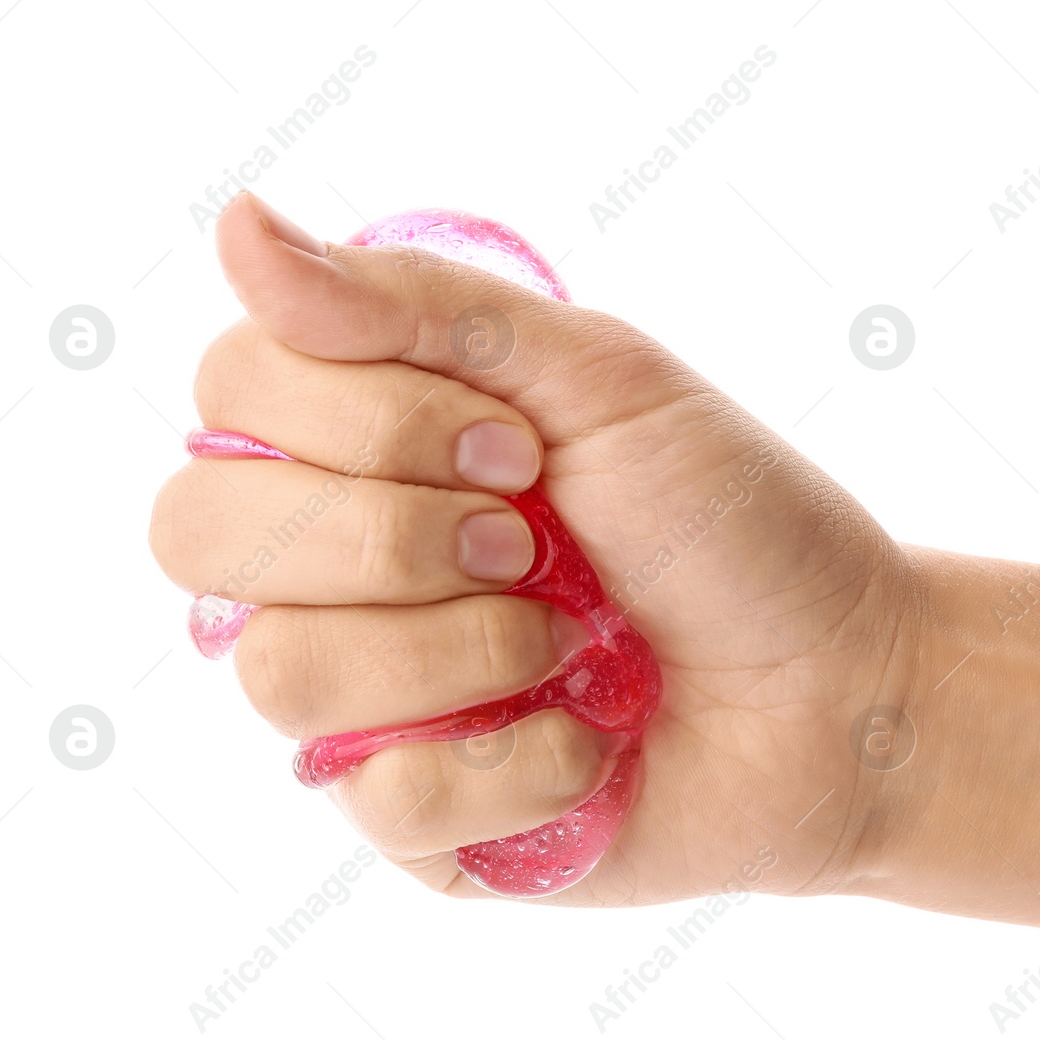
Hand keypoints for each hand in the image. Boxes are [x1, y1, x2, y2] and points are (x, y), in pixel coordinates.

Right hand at [149, 193, 925, 903]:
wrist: (839, 684)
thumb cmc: (729, 518)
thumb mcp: (597, 377)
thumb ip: (419, 307)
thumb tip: (236, 224)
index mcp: (366, 446)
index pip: (230, 397)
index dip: (362, 419)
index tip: (518, 444)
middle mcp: (335, 569)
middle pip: (200, 534)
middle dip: (394, 534)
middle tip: (526, 536)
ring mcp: (364, 697)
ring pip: (275, 673)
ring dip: (460, 648)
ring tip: (564, 643)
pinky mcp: (411, 816)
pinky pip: (377, 795)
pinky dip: (514, 759)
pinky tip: (585, 736)